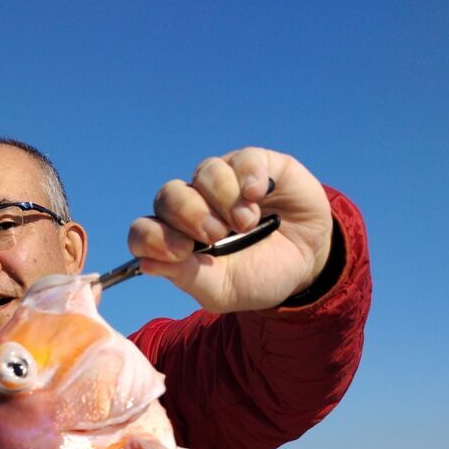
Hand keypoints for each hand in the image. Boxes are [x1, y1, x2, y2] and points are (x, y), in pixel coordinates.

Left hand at [128, 148, 332, 311]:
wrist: (305, 265)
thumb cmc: (256, 277)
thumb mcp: (222, 289)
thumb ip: (186, 277)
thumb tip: (145, 263)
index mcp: (177, 238)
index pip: (144, 230)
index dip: (153, 237)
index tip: (181, 252)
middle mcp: (194, 205)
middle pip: (168, 195)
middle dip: (189, 215)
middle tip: (216, 235)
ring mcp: (223, 182)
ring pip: (205, 172)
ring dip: (224, 200)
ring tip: (247, 224)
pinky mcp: (255, 164)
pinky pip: (242, 159)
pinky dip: (248, 177)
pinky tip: (259, 195)